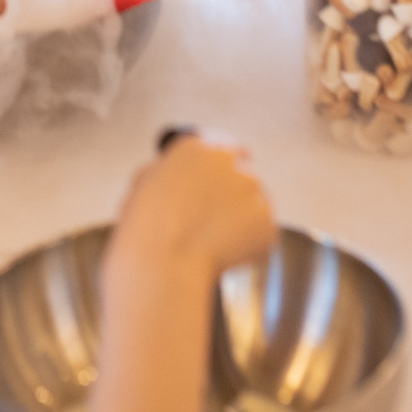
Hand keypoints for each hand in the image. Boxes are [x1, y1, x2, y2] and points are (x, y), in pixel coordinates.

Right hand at [109, 131, 277, 281]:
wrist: (163, 263)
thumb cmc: (144, 227)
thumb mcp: (145, 182)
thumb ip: (171, 171)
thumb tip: (180, 177)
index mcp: (199, 148)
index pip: (228, 150)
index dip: (224, 173)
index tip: (220, 190)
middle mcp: (230, 162)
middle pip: (244, 177)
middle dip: (234, 197)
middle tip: (215, 223)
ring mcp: (253, 191)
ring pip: (255, 203)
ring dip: (242, 219)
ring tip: (213, 243)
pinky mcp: (267, 221)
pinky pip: (262, 232)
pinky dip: (249, 245)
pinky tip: (224, 255)